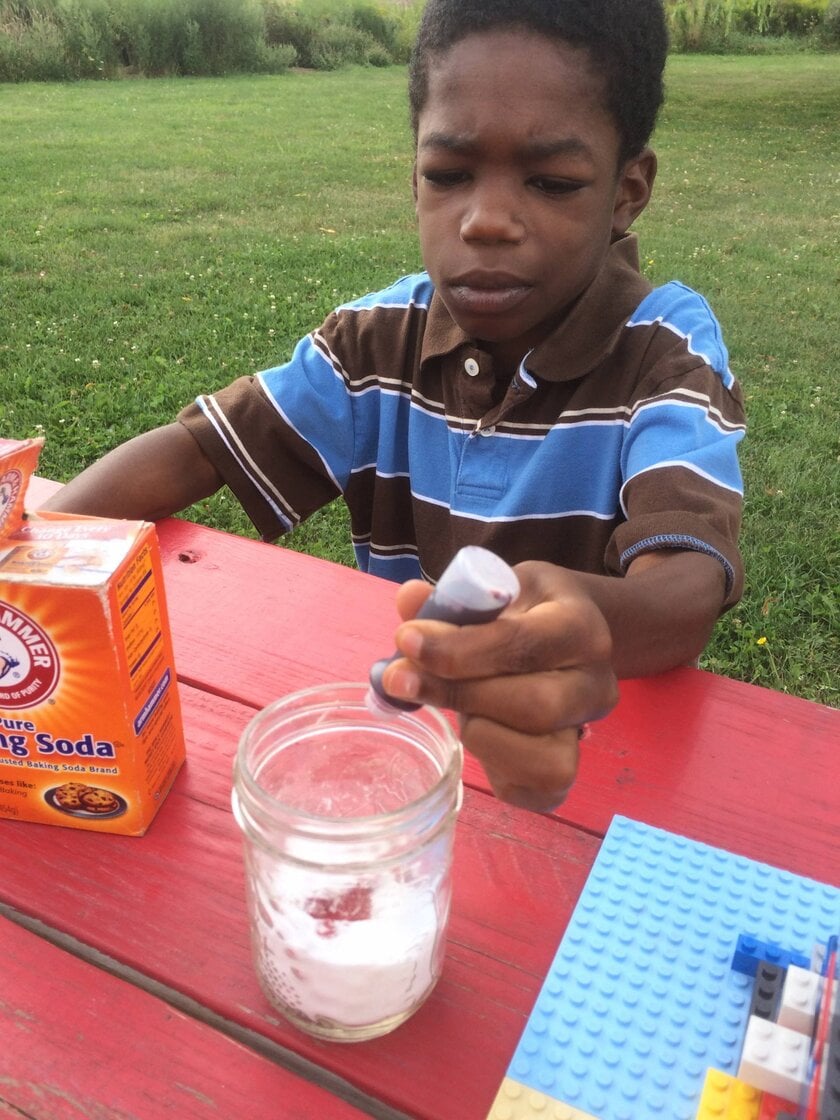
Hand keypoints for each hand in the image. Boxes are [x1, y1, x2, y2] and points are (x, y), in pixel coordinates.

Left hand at [379, 561, 618, 813]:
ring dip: (480, 733)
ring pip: (542, 758)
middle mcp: (596, 682)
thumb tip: (409, 600)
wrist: (568, 635)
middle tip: (403, 678)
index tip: (407, 641)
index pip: (524, 644)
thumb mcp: (493, 587)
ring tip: (456, 703)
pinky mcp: (569, 770)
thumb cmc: (524, 609)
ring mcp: (588, 731)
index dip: (460, 649)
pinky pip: (534, 790)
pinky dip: (494, 767)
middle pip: (535, 706)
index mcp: (581, 626)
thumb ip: (452, 598)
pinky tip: (474, 730)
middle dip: (460, 695)